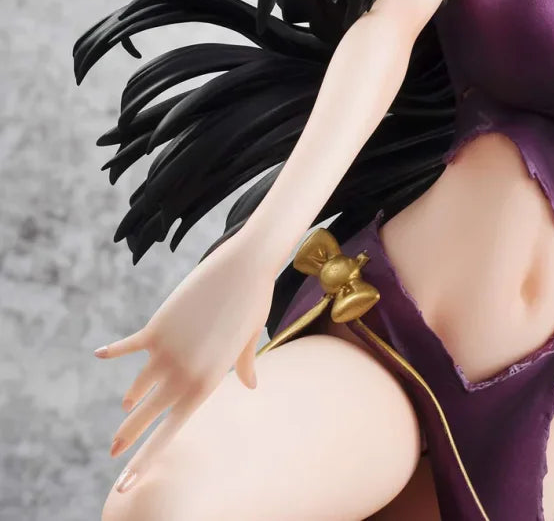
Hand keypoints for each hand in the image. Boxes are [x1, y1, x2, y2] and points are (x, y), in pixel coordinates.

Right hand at [94, 224, 275, 492]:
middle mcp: (183, 374)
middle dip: (128, 436)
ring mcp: (167, 352)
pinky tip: (99, 354)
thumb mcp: (247, 340)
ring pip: (138, 385)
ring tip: (128, 406)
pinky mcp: (156, 328)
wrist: (245, 269)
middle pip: (147, 415)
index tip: (125, 484)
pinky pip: (128, 346)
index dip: (146, 458)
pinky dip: (114, 350)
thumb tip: (251, 385)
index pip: (170, 430)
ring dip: (133, 396)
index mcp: (207, 383)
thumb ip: (242, 365)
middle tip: (112, 452)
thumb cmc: (252, 304)